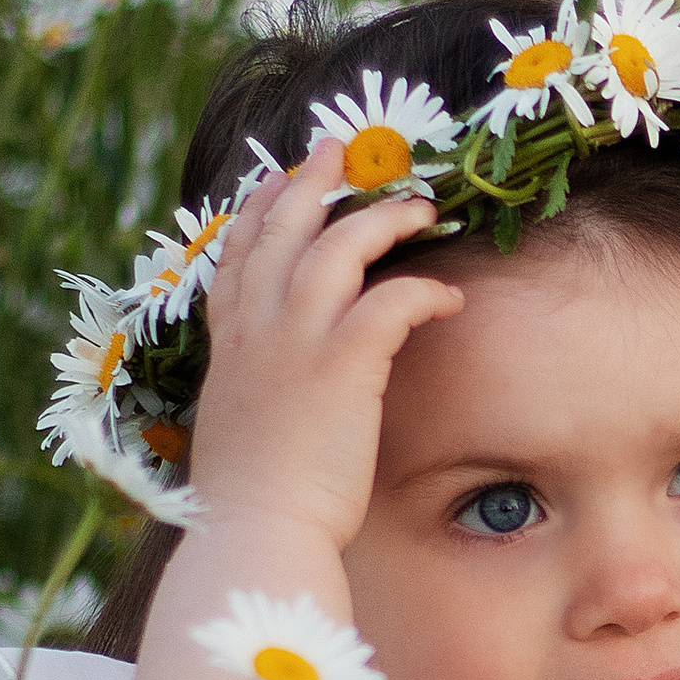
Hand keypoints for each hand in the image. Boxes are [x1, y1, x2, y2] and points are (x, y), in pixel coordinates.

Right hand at [188, 143, 466, 553]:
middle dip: (314, 181)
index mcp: (229, 342)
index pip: (239, 253)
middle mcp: (257, 328)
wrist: (255, 529)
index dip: (259, 209)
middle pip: (284, 228)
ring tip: (424, 207)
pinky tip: (450, 297)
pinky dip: (424, 292)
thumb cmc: (252, 498)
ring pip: (340, 247)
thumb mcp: (239, 425)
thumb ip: (255, 389)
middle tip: (342, 150)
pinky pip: (390, 301)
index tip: (279, 179)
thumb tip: (275, 388)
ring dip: (385, 220)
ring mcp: (296, 340)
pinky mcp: (342, 364)